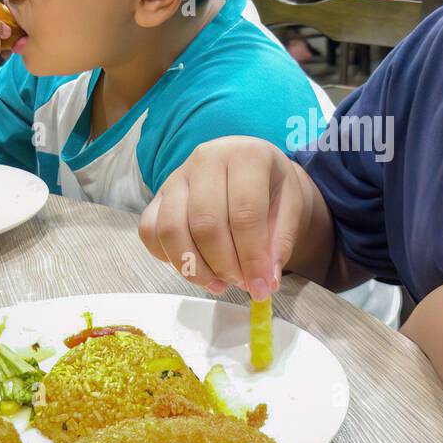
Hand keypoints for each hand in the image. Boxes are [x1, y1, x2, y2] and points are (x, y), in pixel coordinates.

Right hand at [139, 136, 307, 297]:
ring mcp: (177, 175)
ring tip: (219, 283)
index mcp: (246, 154)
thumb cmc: (273, 189)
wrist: (254, 172)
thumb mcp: (292, 208)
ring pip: (171, 228)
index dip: (252, 257)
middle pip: (205, 223)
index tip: (261, 287)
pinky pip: (150, 230)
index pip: (244, 213)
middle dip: (224, 264)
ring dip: (193, 267)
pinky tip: (195, 268)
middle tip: (241, 284)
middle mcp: (206, 158)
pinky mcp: (158, 194)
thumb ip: (280, 243)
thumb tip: (265, 282)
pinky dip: (167, 257)